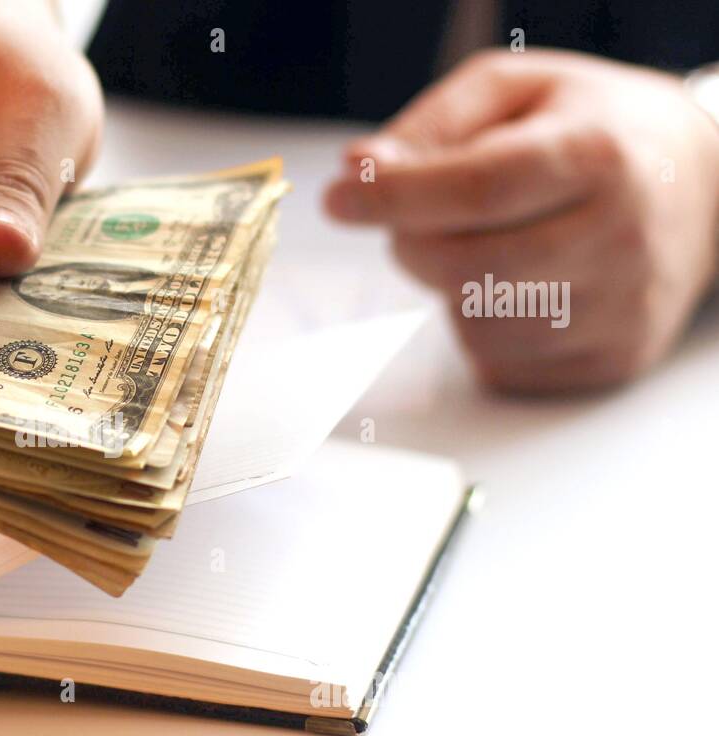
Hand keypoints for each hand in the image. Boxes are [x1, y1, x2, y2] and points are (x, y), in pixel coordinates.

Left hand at [325, 49, 718, 392]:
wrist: (704, 188)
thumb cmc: (592, 131)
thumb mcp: (518, 90)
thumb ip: (432, 124)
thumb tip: (359, 168)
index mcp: (598, 154)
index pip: (477, 189)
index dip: (393, 198)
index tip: (338, 198)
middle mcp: (619, 236)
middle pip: (466, 267)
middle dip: (410, 244)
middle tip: (413, 219)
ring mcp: (619, 308)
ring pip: (474, 324)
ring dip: (447, 287)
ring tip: (490, 241)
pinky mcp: (609, 360)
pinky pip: (498, 362)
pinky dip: (480, 327)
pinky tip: (517, 285)